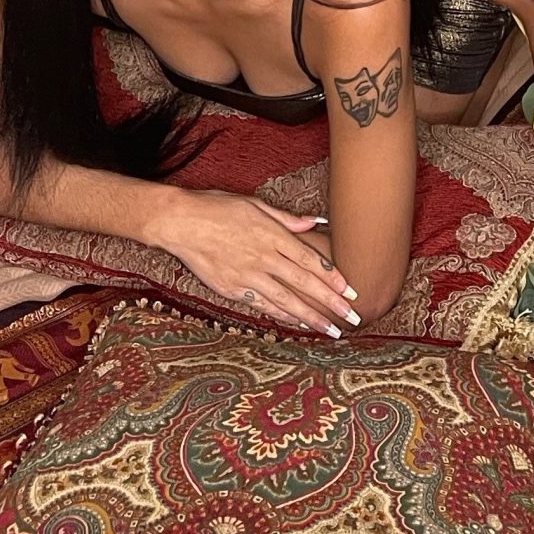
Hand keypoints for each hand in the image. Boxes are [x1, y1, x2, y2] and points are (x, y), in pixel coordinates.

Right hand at [151, 190, 360, 335]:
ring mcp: (248, 275)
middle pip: (304, 282)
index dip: (333, 277)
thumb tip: (313, 222)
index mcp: (272, 233)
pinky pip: (262, 305)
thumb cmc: (217, 208)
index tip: (351, 290)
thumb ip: (285, 218)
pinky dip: (281, 316)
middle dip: (331, 301)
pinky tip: (296, 324)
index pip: (310, 258)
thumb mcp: (254, 204)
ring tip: (331, 330)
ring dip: (311, 316)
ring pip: (286, 300)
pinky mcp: (232, 289)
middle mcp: (264, 256)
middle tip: (352, 317)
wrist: (181, 222)